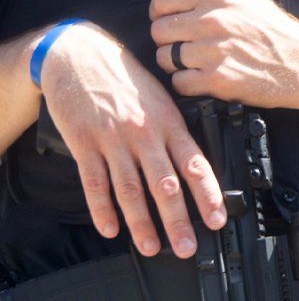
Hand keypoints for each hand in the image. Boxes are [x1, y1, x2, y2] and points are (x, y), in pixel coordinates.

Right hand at [39, 22, 226, 257]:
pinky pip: (94, 182)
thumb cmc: (126, 79)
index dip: (208, 195)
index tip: (217, 219)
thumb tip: (194, 168)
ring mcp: (113, 140)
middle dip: (178, 220)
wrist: (78, 53)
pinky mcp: (84, 143)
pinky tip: (110, 228)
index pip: (195, 164)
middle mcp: (144, 134)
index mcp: (170, 123)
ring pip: (130, 189)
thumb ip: (176, 132)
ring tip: (151, 247)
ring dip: (141, 223)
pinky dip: (101, 209)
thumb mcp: (162, 99)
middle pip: (165, 184)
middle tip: (186, 247)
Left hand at [150, 0, 298, 110]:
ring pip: (166, 58)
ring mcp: (216, 51)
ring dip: (178, 64)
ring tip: (199, 63)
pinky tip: (206, 79)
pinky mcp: (219, 80)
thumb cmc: (274, 29)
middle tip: (189, 45)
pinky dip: (189, 85)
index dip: (161, 12)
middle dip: (170, 41)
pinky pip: (180, 82)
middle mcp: (214, 20)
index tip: (172, 21)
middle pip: (159, 31)